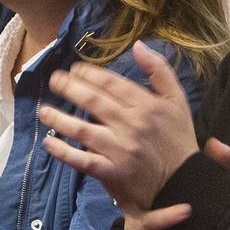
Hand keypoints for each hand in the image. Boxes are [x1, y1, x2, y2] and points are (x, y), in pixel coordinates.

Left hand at [40, 42, 199, 209]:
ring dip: (59, 118)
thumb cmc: (178, 139)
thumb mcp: (178, 100)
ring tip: (44, 110)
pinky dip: (64, 152)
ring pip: (83, 129)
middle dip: (68, 87)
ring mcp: (121, 149)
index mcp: (147, 105)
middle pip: (93, 101)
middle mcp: (132, 124)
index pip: (111, 83)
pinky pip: (83, 161)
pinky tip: (49, 143)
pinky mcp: (113, 172)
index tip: (74, 69)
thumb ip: (160, 70)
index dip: (88, 73)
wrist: (186, 184)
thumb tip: (138, 45)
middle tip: (54, 80)